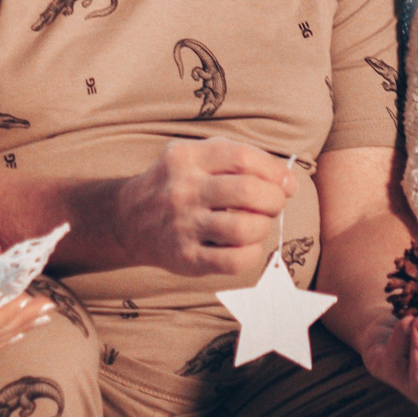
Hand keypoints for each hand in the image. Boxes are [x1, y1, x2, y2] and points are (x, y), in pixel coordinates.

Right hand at [108, 139, 293, 279]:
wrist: (129, 219)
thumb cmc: (179, 183)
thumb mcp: (197, 155)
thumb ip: (240, 158)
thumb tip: (289, 182)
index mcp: (188, 157)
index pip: (244, 158)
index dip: (275, 171)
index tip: (285, 183)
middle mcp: (183, 189)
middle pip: (249, 191)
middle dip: (274, 199)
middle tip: (271, 204)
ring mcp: (182, 225)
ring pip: (245, 228)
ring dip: (263, 226)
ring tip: (256, 224)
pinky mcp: (186, 257)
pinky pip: (234, 260)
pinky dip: (252, 254)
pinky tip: (246, 246)